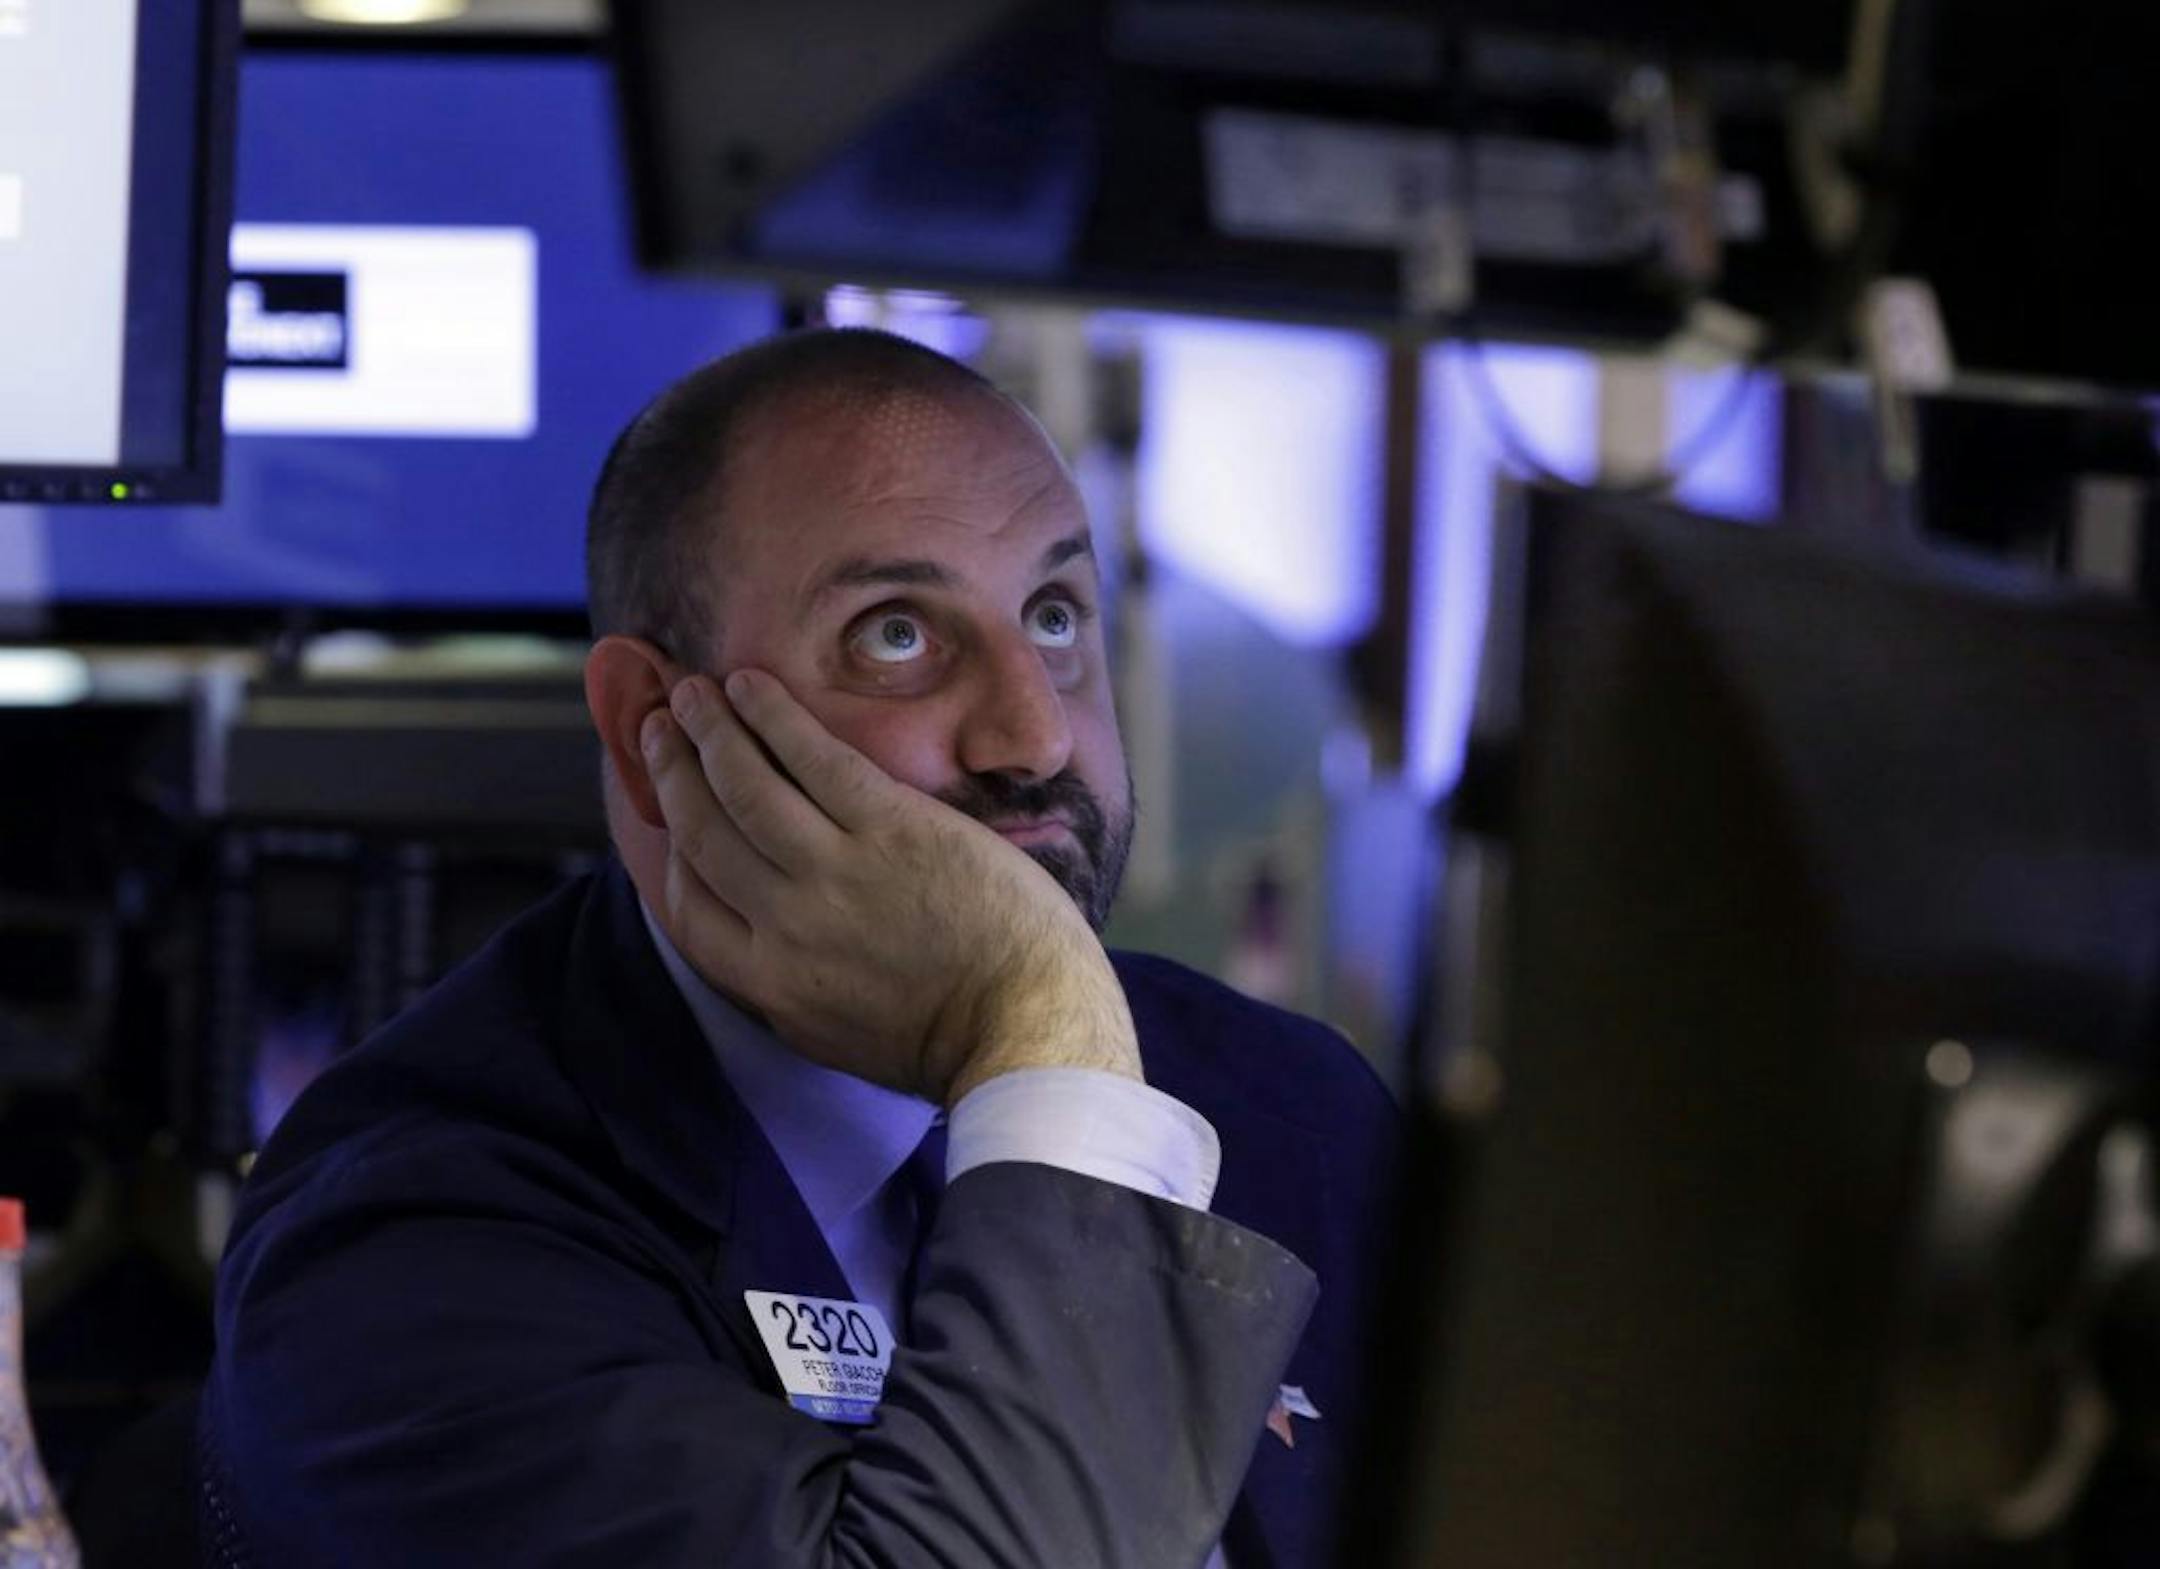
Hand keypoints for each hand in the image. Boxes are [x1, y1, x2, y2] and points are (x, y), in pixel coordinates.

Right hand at [641, 668, 1139, 1106]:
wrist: (1028, 1027)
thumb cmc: (952, 1038)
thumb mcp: (839, 1035)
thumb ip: (790, 987)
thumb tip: (763, 942)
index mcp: (768, 982)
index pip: (688, 902)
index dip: (672, 844)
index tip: (671, 807)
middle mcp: (785, 925)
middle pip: (704, 832)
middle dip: (672, 772)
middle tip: (658, 727)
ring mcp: (835, 872)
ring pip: (745, 785)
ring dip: (711, 730)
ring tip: (691, 692)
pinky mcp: (891, 828)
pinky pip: (813, 757)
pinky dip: (773, 715)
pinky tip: (750, 684)